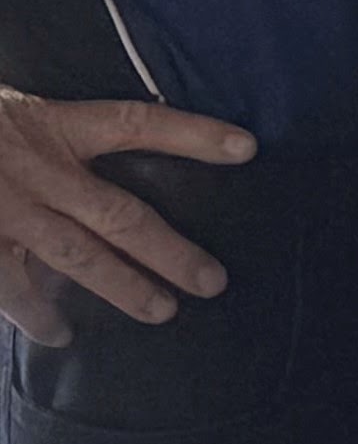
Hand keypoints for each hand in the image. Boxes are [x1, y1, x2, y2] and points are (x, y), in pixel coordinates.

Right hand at [0, 90, 255, 344]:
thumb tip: (102, 161)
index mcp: (51, 127)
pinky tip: (57, 335)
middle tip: (212, 283)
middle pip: (120, 214)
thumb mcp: (11, 108)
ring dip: (122, 288)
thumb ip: (51, 131)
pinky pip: (10, 287)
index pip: (137, 123)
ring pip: (76, 258)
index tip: (247, 146)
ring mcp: (5, 211)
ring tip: (162, 313)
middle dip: (170, 251)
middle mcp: (37, 172)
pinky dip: (33, 313)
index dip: (193, 133)